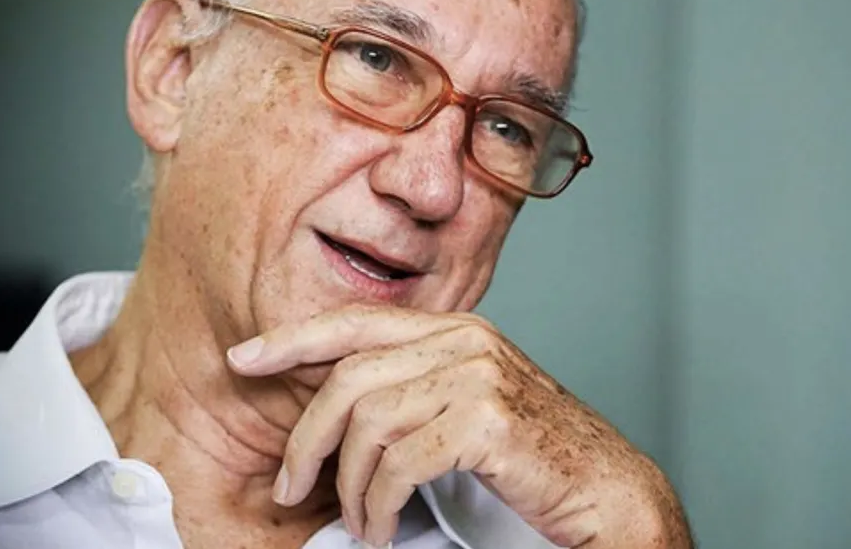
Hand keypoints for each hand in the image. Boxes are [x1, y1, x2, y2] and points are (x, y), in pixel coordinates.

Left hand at [225, 304, 688, 547]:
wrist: (606, 489)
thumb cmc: (534, 458)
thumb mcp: (466, 405)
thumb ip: (415, 389)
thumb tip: (340, 411)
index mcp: (456, 331)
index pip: (358, 322)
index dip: (294, 338)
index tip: (244, 359)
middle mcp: (465, 341)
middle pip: (350, 378)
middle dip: (306, 438)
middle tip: (290, 485)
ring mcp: (478, 376)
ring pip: (369, 423)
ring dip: (350, 487)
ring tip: (360, 522)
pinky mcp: (487, 421)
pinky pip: (399, 464)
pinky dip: (378, 506)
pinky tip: (383, 528)